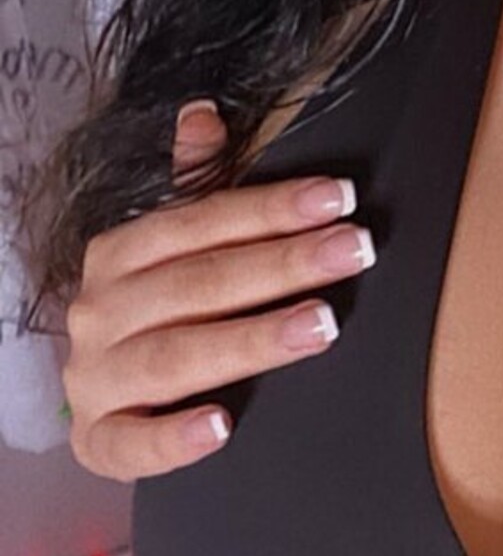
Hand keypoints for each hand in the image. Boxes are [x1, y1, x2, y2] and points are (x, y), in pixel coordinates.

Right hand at [61, 100, 373, 480]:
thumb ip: (190, 188)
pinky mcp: (101, 443)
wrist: (112, 406)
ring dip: (251, 338)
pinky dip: (175, 436)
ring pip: (175, 356)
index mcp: (116, 255)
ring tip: (322, 324)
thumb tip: (203, 112)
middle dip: (281, 264)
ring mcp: (95, 380)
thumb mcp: (172, 250)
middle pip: (197, 284)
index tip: (339, 198)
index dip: (270, 208)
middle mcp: (98, 312)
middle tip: (353, 250)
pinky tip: (222, 424)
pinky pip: (134, 443)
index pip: (198, 222)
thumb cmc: (156, 316)